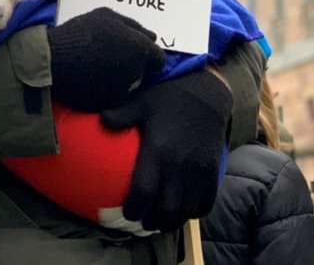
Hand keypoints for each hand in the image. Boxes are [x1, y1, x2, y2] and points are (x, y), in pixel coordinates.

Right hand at [47, 8, 165, 111]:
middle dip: (131, 65)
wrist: (53, 60)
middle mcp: (136, 72)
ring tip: (97, 67)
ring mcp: (122, 91)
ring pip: (128, 85)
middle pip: (141, 72)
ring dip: (119, 77)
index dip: (149, 56)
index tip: (135, 52)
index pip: (159, 59)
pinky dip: (105, 89)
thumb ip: (133, 25)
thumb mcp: (106, 15)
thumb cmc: (81, 32)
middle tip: (110, 57)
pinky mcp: (107, 104)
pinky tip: (90, 79)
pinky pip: (112, 95)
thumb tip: (152, 36)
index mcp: (140, 49)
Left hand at [100, 68, 231, 231]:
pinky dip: (194, 212)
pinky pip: (206, 204)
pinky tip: (185, 210)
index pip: (143, 192)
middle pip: (166, 209)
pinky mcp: (213, 172)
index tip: (127, 213)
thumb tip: (100, 120)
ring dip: (173, 221)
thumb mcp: (141, 101)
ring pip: (186, 211)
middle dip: (153, 222)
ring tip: (162, 221)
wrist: (207, 92)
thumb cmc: (169, 96)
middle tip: (143, 222)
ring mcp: (198, 171)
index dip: (134, 208)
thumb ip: (121, 115)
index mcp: (158, 151)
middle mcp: (179, 165)